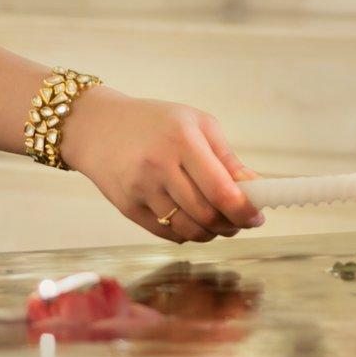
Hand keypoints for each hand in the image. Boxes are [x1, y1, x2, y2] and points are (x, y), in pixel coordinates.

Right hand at [57, 86, 263, 243]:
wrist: (98, 126)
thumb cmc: (154, 122)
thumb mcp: (196, 124)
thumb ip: (227, 158)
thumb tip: (256, 188)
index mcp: (182, 140)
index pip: (221, 190)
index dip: (244, 210)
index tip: (257, 216)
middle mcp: (159, 166)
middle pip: (206, 215)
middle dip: (231, 225)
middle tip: (240, 221)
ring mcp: (141, 189)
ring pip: (188, 231)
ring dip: (211, 233)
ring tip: (218, 222)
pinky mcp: (128, 208)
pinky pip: (167, 234)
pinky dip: (187, 234)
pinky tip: (191, 220)